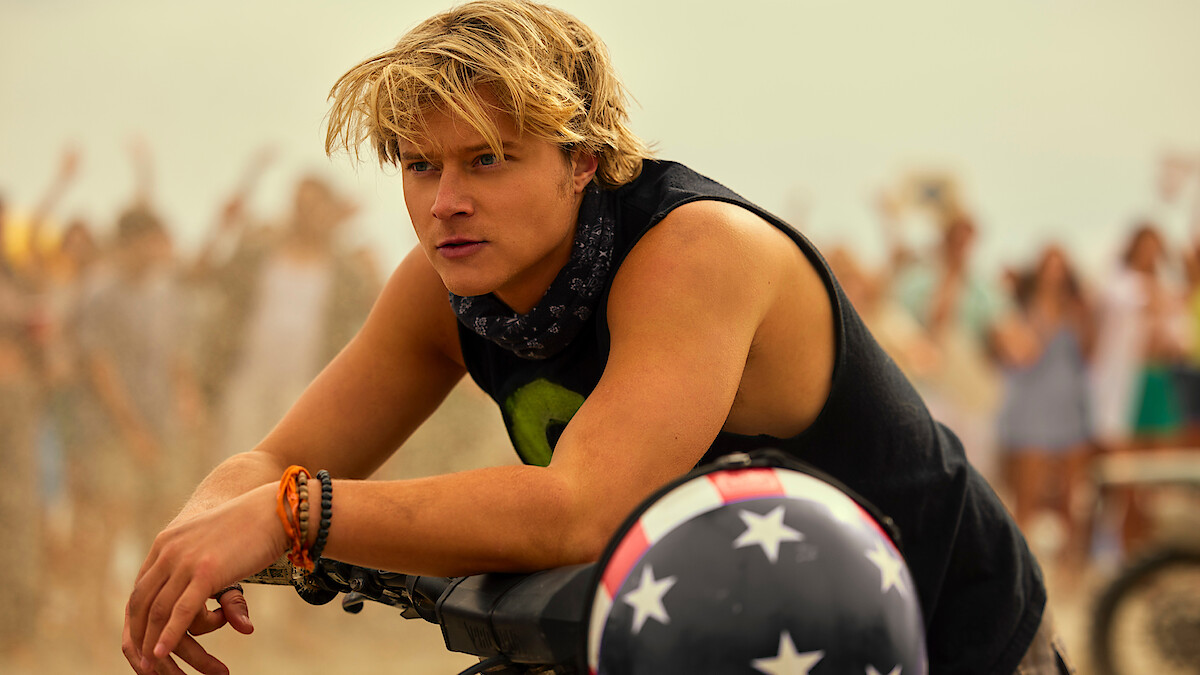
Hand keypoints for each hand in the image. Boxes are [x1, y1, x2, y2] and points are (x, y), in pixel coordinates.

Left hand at [123, 484, 285, 672]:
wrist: (275, 508)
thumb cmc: (250, 527)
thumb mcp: (214, 548)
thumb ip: (201, 570)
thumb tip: (206, 592)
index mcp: (165, 543)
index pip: (140, 590)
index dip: (136, 620)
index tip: (138, 644)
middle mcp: (168, 551)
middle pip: (141, 604)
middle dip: (138, 637)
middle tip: (141, 665)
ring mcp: (186, 560)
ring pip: (158, 612)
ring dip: (153, 644)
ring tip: (153, 668)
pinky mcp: (206, 571)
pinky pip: (181, 611)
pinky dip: (167, 636)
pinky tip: (160, 654)